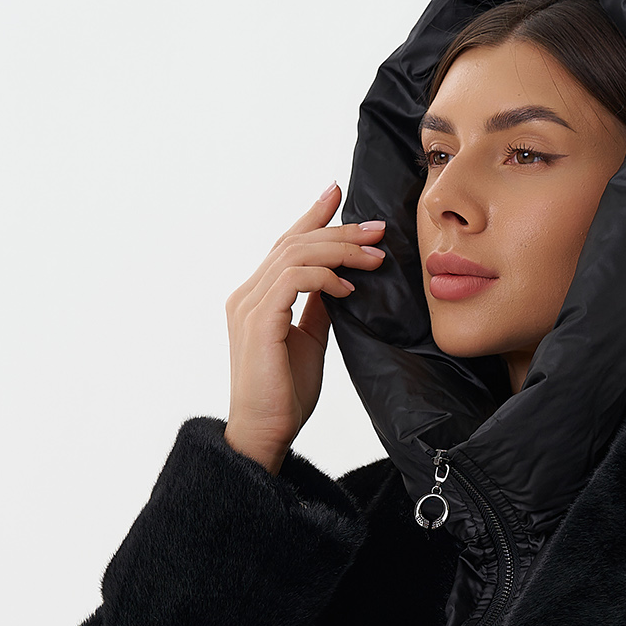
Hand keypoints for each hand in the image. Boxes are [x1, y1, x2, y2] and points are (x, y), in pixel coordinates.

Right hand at [223, 183, 386, 472]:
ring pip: (296, 254)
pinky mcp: (259, 321)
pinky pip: (294, 280)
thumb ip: (318, 308)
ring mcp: (250, 305)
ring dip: (340, 251)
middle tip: (377, 229)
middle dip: (339, 229)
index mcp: (257, 297)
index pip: (287, 245)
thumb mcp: (309, 341)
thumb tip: (338, 282)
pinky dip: (325, 278)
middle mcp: (248, 294)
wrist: (265, 432)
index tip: (339, 193)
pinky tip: (349, 289)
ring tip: (374, 258)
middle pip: (294, 242)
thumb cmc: (285, 394)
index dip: (312, 215)